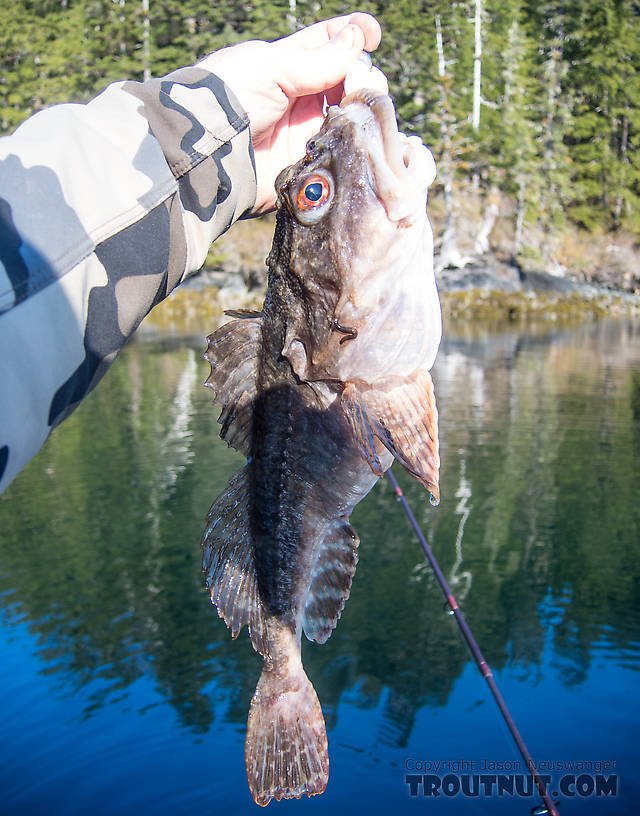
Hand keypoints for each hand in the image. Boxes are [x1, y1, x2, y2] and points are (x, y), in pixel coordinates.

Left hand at [200, 13, 381, 214]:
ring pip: (347, 116)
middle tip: (365, 82)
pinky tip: (362, 132)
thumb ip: (319, 59)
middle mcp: (297, 98)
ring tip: (364, 107)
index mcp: (284, 66)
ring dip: (361, 108)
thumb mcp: (273, 67)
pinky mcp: (307, 165)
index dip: (351, 35)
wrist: (209, 152)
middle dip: (362, 76)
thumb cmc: (230, 98)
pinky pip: (340, 150)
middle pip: (344, 82)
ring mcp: (303, 133)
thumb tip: (358, 40)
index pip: (325, 44)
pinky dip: (355, 140)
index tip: (374, 34)